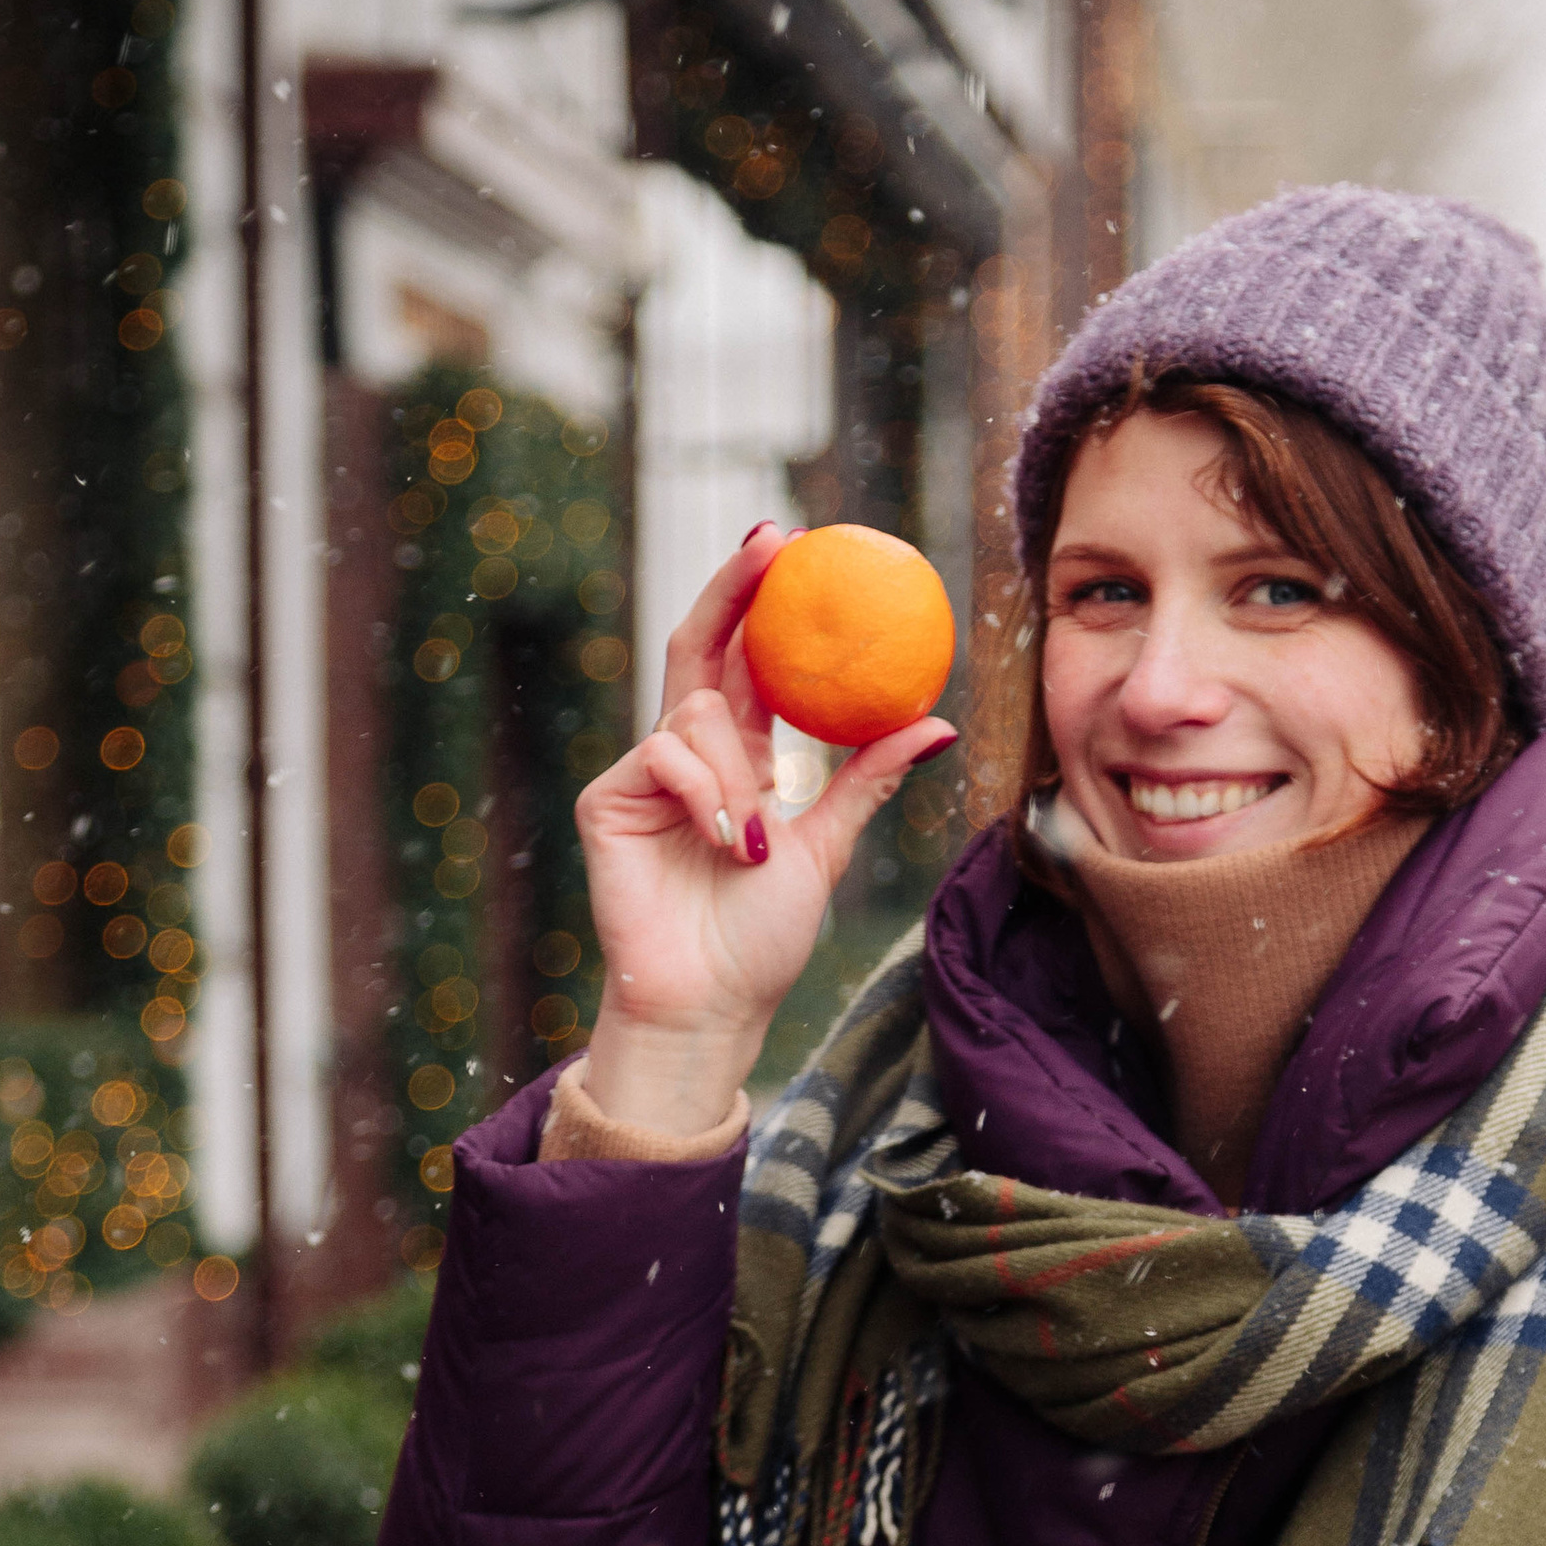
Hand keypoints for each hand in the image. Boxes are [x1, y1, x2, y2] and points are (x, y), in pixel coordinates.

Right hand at [566, 522, 956, 1141]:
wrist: (708, 1005)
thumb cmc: (762, 941)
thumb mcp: (828, 848)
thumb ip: (867, 779)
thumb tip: (939, 723)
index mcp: (739, 759)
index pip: (748, 662)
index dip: (765, 602)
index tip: (797, 544)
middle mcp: (688, 754)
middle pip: (701, 645)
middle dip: (732, 586)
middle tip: (772, 541)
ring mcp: (643, 773)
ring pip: (697, 712)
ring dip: (738, 771)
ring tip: (751, 840)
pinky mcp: (606, 797)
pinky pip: (663, 753)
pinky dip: (705, 792)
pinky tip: (724, 840)